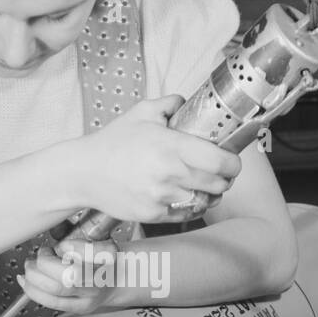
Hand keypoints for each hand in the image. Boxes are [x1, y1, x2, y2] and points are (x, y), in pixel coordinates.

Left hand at [19, 239, 118, 314]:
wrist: (118, 279)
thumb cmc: (103, 257)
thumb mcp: (96, 239)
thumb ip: (74, 237)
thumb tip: (53, 240)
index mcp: (108, 256)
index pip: (83, 251)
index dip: (66, 247)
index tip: (60, 246)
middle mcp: (101, 278)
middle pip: (66, 274)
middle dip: (43, 263)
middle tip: (39, 256)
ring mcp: (91, 297)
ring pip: (55, 290)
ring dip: (34, 276)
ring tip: (30, 268)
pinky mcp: (80, 308)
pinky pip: (52, 302)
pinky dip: (33, 291)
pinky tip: (26, 282)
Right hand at [75, 95, 240, 222]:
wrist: (84, 172)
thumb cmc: (113, 142)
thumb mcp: (141, 112)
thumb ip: (169, 103)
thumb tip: (186, 101)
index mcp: (171, 146)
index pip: (219, 161)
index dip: (233, 164)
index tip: (232, 162)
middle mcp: (169, 173)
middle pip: (218, 184)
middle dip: (225, 180)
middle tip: (222, 175)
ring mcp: (161, 197)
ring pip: (204, 201)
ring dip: (210, 195)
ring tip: (206, 188)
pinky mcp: (153, 215)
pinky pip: (185, 215)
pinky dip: (191, 208)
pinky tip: (188, 198)